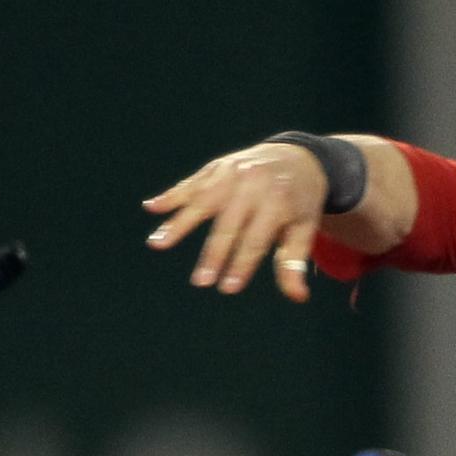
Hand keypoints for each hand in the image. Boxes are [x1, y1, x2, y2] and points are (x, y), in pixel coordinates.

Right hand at [144, 143, 329, 300]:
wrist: (296, 157)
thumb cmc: (299, 202)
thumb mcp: (304, 229)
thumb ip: (295, 261)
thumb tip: (298, 297)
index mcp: (278, 202)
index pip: (256, 239)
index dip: (242, 264)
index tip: (228, 288)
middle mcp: (252, 185)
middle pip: (228, 224)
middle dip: (214, 255)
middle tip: (200, 282)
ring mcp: (232, 173)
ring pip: (202, 201)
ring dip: (179, 224)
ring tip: (157, 243)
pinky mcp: (216, 167)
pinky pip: (192, 183)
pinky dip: (171, 196)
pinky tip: (151, 208)